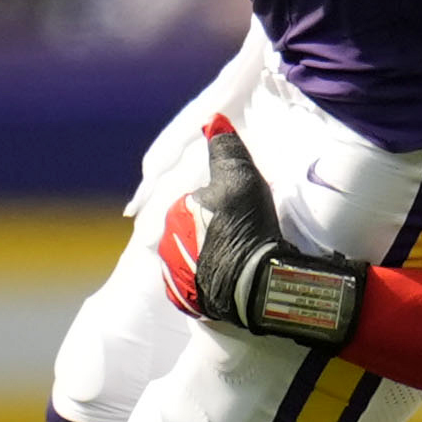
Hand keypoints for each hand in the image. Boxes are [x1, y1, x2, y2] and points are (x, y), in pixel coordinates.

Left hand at [156, 118, 364, 347]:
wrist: (256, 284)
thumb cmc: (248, 225)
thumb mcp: (242, 177)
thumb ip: (225, 148)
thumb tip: (211, 119)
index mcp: (174, 213)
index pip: (196, 201)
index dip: (224, 204)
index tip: (244, 211)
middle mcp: (166, 245)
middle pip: (192, 229)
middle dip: (212, 229)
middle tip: (243, 234)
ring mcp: (175, 276)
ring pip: (192, 257)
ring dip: (209, 255)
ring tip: (240, 258)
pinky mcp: (187, 302)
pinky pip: (196, 285)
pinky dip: (210, 280)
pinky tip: (231, 277)